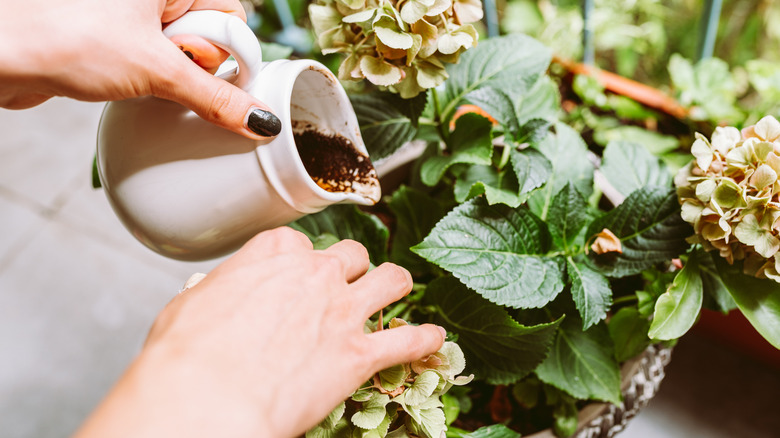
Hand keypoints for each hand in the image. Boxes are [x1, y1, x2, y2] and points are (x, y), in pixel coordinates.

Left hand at [0, 0, 280, 138]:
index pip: (231, 15)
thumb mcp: (157, 71)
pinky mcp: (116, 40)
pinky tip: (133, 88)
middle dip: (194, 66)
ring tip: (140, 79)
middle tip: (164, 72)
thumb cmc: (64, 37)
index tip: (215, 80)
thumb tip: (260, 119)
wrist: (0, 54)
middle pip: (208, 36)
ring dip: (173, 80)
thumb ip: (216, 97)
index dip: (229, 53)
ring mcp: (133, 15)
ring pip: (181, 56)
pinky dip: (153, 83)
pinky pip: (156, 65)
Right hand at [73, 227, 445, 437]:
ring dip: (394, 283)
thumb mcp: (191, 305)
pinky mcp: (360, 355)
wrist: (208, 397)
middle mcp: (315, 275)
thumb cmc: (188, 357)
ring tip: (398, 288)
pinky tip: (433, 338)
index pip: (297, 243)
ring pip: (389, 280)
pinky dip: (423, 339)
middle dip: (350, 267)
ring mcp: (343, 312)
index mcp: (273, 255)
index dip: (298, 260)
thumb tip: (219, 297)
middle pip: (350, 254)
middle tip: (346, 282)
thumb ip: (221, 292)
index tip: (295, 273)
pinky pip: (407, 340)